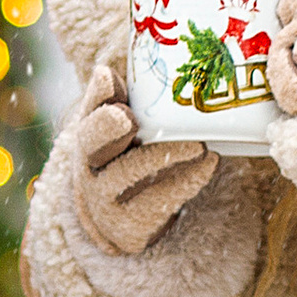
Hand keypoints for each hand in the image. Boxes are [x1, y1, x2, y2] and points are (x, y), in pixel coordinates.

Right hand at [69, 60, 220, 255]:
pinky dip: (186, 181)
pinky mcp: (129, 225)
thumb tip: (104, 72)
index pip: (87, 110)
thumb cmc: (129, 157)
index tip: (111, 83)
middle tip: (129, 117)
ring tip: (200, 144)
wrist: (121, 218)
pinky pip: (157, 201)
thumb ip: (117, 100)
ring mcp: (105, 198)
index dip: (97, 99)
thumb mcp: (122, 129)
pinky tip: (209, 165)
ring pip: (128, 173)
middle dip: (106, 127)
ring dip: (163, 155)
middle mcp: (89, 166)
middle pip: (91, 142)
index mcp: (89, 135)